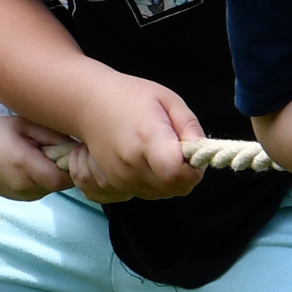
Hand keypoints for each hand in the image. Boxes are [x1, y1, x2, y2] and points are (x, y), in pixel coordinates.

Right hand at [0, 117, 72, 200]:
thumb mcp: (23, 124)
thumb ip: (51, 134)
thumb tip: (78, 144)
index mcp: (24, 164)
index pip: (63, 178)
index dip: (71, 165)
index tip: (69, 149)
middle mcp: (25, 185)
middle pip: (61, 184)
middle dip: (65, 168)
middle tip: (57, 149)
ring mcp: (23, 196)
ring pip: (54, 188)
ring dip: (55, 173)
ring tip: (42, 155)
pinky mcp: (23, 199)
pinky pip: (44, 190)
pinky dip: (46, 178)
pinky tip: (34, 164)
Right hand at [64, 77, 202, 202]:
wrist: (89, 104)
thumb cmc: (131, 97)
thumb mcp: (167, 100)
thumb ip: (189, 126)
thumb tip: (202, 151)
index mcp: (146, 139)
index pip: (177, 174)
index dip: (193, 167)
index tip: (191, 152)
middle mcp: (131, 165)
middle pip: (175, 188)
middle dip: (184, 173)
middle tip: (175, 148)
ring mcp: (119, 179)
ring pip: (162, 194)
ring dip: (167, 179)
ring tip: (156, 151)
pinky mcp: (110, 186)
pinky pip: (144, 194)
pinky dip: (151, 183)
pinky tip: (143, 162)